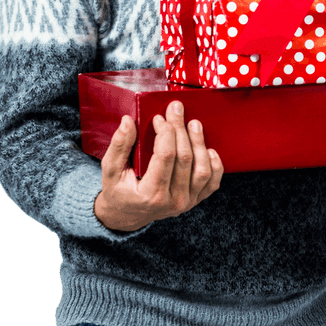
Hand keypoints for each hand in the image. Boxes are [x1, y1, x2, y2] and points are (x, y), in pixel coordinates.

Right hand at [94, 101, 223, 231]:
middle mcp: (173, 201)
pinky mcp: (196, 200)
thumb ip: (119, 145)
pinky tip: (208, 149)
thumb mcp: (110, 170)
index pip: (165, 156)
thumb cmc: (118, 191)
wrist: (127, 215)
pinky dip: (214, 164)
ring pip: (202, 169)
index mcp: (151, 195)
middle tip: (176, 110)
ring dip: (200, 143)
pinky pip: (213, 182)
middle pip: (185, 159)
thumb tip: (128, 122)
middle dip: (181, 129)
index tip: (159, 118)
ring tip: (194, 124)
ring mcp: (187, 202)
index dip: (165, 132)